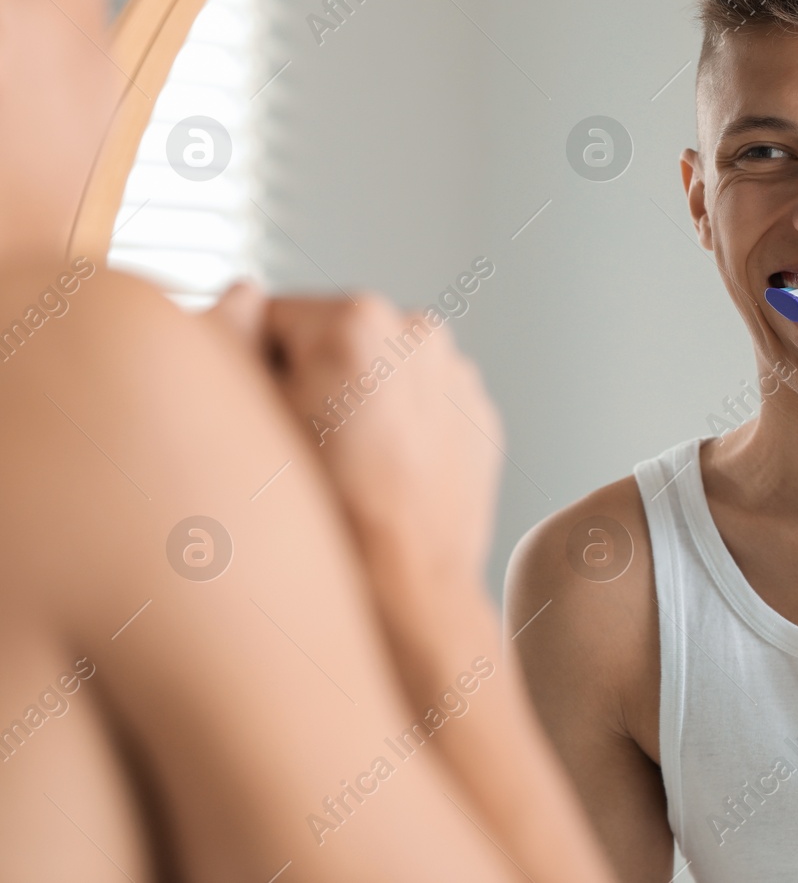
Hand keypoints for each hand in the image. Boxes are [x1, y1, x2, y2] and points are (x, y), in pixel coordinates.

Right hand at [208, 283, 502, 600]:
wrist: (406, 592)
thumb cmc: (325, 518)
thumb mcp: (250, 420)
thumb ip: (229, 335)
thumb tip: (240, 296)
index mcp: (357, 319)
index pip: (274, 316)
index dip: (253, 368)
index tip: (261, 416)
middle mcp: (420, 332)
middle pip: (333, 339)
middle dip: (311, 381)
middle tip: (301, 448)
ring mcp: (457, 373)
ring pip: (379, 372)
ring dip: (356, 401)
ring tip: (343, 467)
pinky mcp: (478, 414)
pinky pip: (421, 404)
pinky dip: (398, 427)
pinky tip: (380, 476)